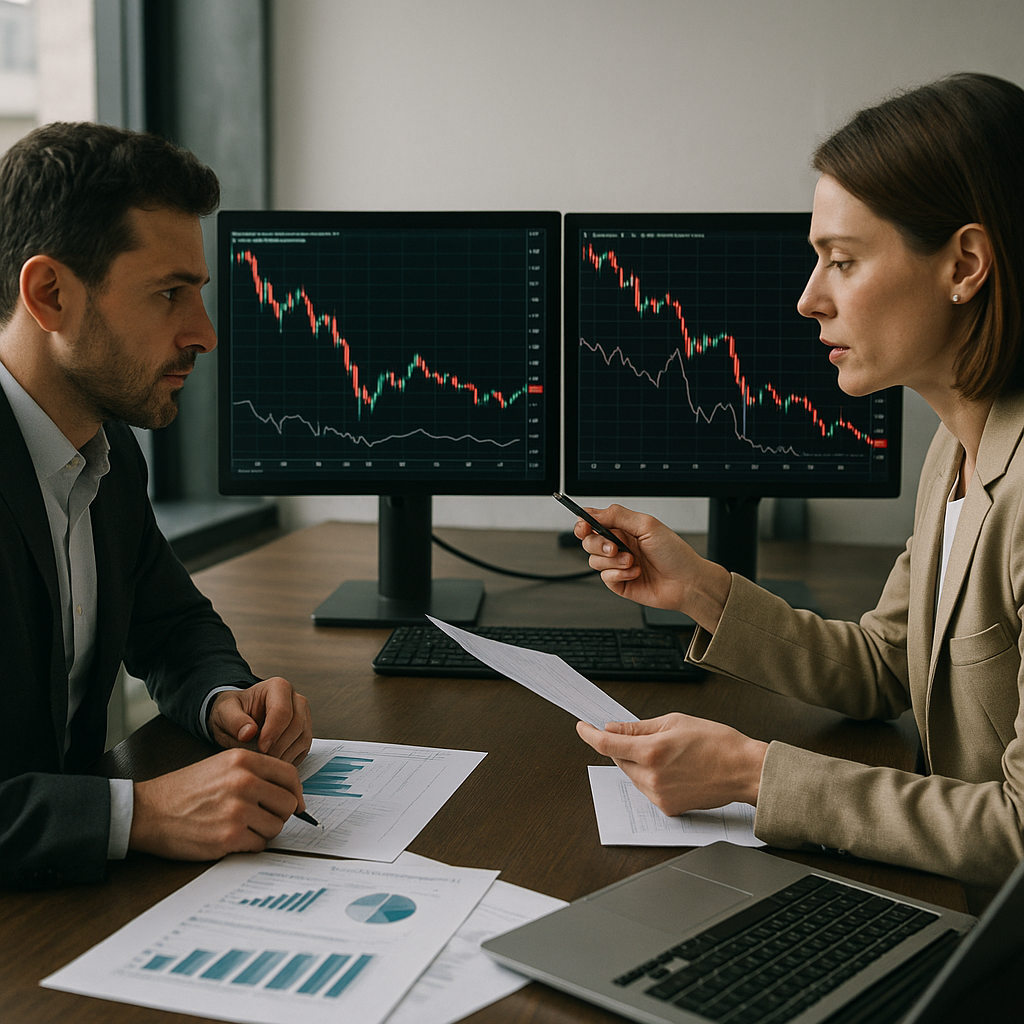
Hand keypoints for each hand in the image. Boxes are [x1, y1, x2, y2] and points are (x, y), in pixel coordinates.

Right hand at [129, 748, 304, 859]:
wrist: (148, 811)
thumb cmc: (184, 790)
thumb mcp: (221, 765)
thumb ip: (255, 773)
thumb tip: (289, 793)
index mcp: (243, 760)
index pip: (290, 775)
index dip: (294, 792)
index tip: (294, 803)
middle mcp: (244, 782)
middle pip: (288, 803)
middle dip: (278, 813)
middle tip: (261, 817)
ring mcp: (237, 810)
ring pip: (276, 826)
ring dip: (263, 831)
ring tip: (241, 826)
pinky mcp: (229, 837)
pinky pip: (259, 845)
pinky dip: (250, 845)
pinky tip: (231, 838)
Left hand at [209, 677, 311, 765]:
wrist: (237, 719)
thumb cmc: (233, 712)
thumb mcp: (225, 712)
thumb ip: (235, 721)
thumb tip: (249, 733)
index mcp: (277, 687)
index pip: (282, 710)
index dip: (273, 732)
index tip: (261, 748)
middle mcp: (295, 699)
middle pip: (297, 724)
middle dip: (279, 746)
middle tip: (261, 759)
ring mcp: (303, 716)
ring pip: (303, 738)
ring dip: (285, 754)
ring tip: (264, 761)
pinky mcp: (304, 733)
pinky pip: (303, 749)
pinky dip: (289, 759)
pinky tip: (272, 761)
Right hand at [573, 504, 730, 631]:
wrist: (687, 582)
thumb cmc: (675, 554)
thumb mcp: (647, 525)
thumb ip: (617, 516)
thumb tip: (593, 513)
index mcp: (624, 528)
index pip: (594, 522)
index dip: (583, 524)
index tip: (583, 527)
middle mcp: (619, 545)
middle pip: (588, 541)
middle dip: (598, 544)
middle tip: (614, 548)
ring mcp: (618, 565)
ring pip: (594, 561)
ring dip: (613, 562)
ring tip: (633, 562)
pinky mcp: (619, 583)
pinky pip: (605, 578)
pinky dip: (619, 574)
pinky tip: (636, 573)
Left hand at [576, 713, 766, 815]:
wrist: (743, 770)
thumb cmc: (717, 743)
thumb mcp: (674, 722)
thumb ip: (638, 727)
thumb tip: (613, 727)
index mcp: (651, 751)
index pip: (606, 744)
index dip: (589, 734)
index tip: (583, 727)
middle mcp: (651, 777)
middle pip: (618, 760)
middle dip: (622, 746)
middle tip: (641, 736)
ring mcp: (658, 795)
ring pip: (631, 775)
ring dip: (636, 762)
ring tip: (667, 752)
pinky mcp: (667, 808)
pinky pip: (646, 789)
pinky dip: (650, 777)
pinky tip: (673, 768)